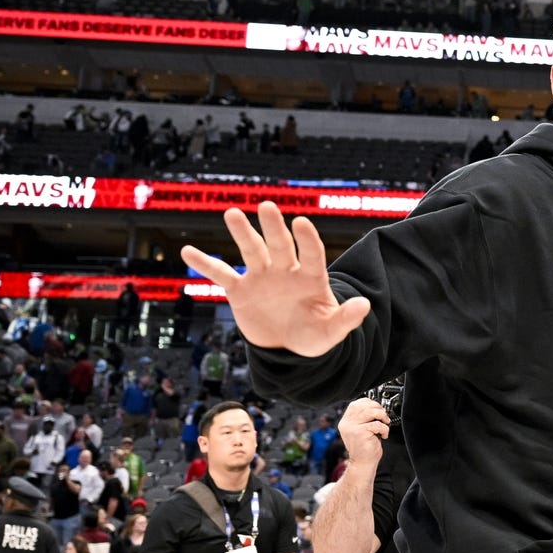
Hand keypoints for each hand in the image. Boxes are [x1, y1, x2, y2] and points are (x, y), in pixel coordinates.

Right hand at [180, 201, 370, 356]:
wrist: (287, 346)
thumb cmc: (313, 335)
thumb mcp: (331, 332)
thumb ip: (345, 319)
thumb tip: (365, 306)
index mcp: (311, 277)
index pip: (312, 253)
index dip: (307, 239)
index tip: (301, 222)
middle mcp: (286, 270)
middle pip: (280, 244)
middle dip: (273, 227)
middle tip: (267, 206)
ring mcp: (262, 277)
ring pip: (251, 250)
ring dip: (242, 233)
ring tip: (233, 213)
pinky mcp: (240, 290)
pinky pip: (221, 273)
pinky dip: (205, 264)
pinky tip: (187, 251)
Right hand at [338, 398, 390, 465]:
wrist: (362, 463)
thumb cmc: (364, 448)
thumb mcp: (360, 430)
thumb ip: (363, 418)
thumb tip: (376, 407)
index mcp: (345, 421)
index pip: (355, 404)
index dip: (369, 403)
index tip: (377, 408)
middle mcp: (347, 423)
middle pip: (363, 405)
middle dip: (377, 408)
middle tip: (383, 416)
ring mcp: (352, 428)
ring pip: (370, 412)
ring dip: (382, 415)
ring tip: (385, 423)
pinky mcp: (360, 433)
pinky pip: (376, 424)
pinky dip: (384, 428)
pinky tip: (383, 435)